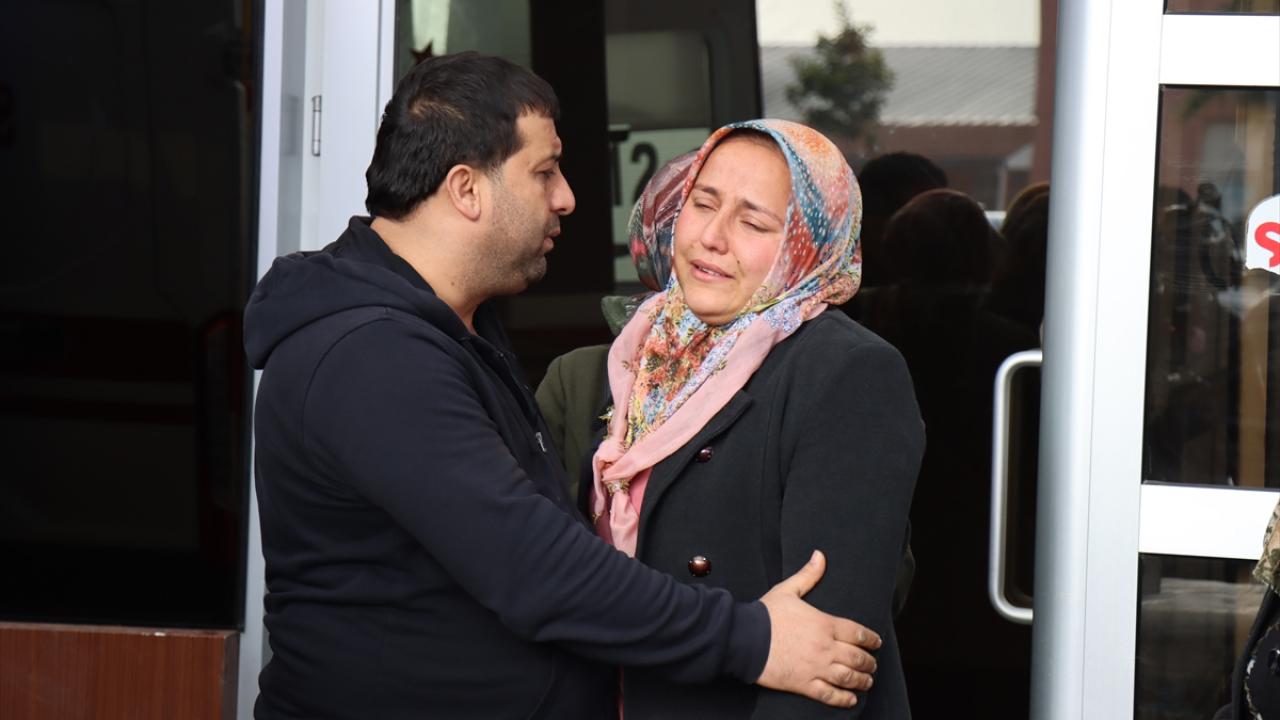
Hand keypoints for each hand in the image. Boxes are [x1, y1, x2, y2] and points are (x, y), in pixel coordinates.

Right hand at [756, 550, 880, 707]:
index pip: (857, 633)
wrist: (744, 638)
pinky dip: (844, 699)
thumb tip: (819, 556)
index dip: (871, 639)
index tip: (876, 643)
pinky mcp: (804, 684)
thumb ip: (808, 575)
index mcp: (824, 624)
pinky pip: (830, 695)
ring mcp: (815, 667)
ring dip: (862, 680)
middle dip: (869, 662)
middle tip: (873, 664)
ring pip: (848, 678)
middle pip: (857, 658)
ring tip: (866, 681)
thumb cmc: (765, 614)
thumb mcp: (787, 590)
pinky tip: (851, 699)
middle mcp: (825, 647)